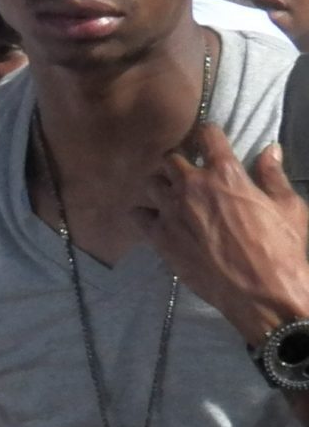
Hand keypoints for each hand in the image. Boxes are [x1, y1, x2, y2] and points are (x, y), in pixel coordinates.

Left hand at [132, 123, 308, 344]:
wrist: (261, 292)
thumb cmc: (282, 248)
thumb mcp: (289, 206)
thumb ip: (273, 175)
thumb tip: (270, 150)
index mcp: (226, 174)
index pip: (206, 135)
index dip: (207, 134)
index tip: (208, 139)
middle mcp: (192, 187)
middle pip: (170, 159)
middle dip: (179, 161)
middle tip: (188, 171)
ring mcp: (172, 213)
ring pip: (151, 183)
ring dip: (161, 185)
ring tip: (172, 194)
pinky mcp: (160, 238)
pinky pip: (138, 215)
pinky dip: (144, 213)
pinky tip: (155, 218)